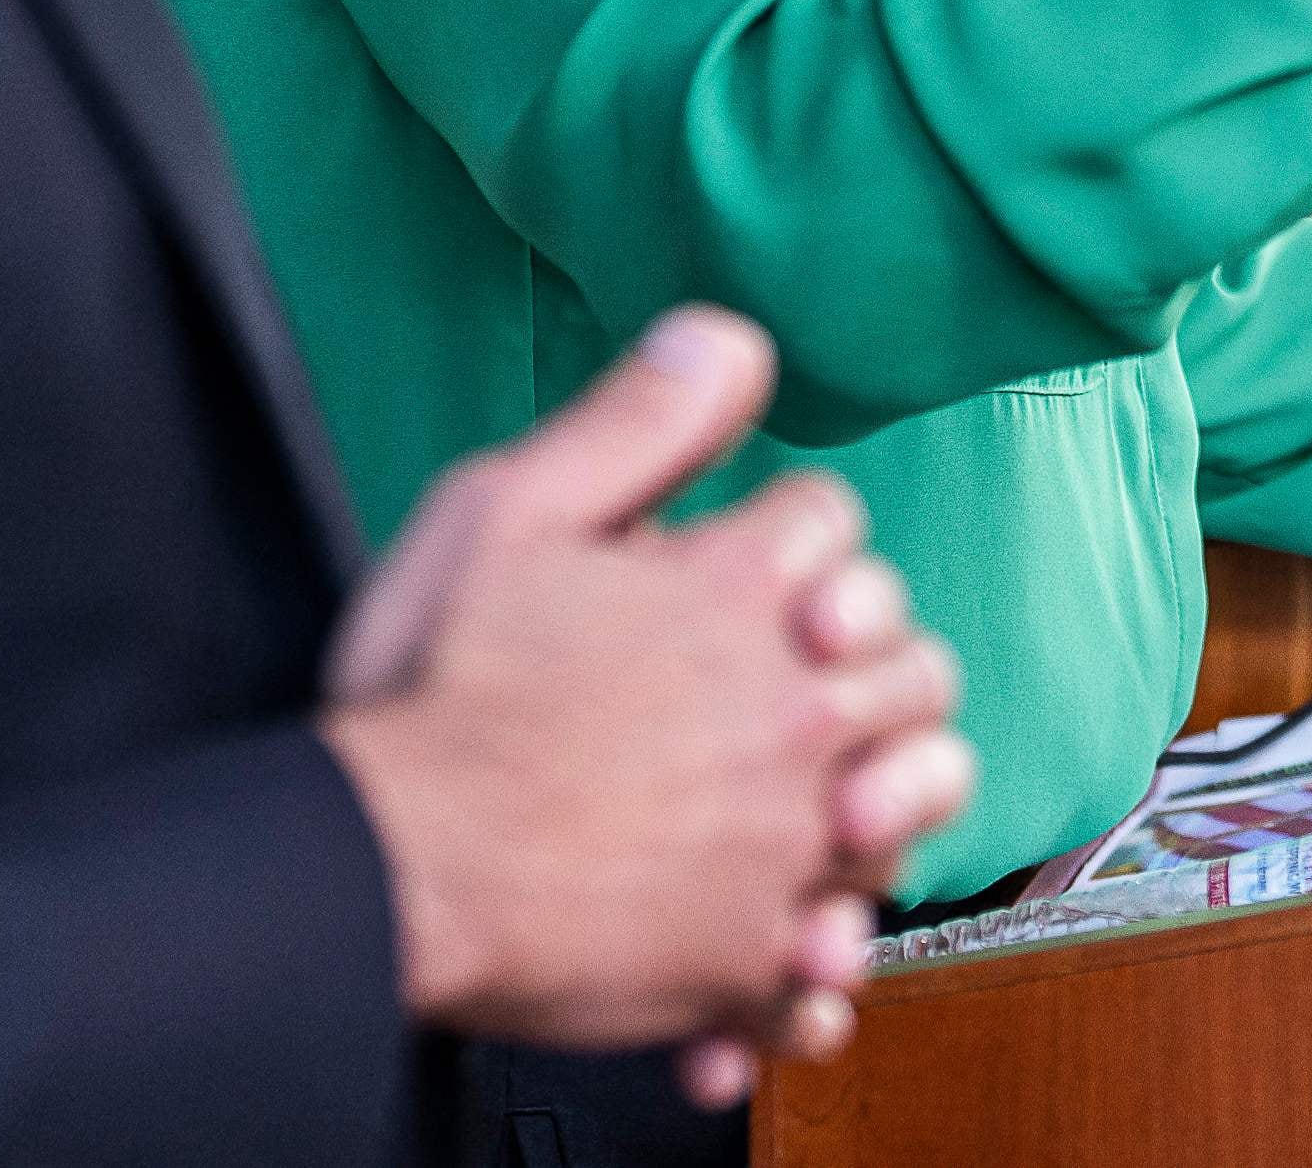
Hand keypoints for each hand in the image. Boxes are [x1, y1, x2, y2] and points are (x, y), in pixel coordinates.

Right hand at [323, 307, 973, 1105]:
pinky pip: (831, 971)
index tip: (750, 575)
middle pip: (918, 665)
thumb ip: (638, 419)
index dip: (793, 540)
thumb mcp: (513, 507)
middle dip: (872, 662)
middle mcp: (792, 714)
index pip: (836, 527)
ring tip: (825, 803)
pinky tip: (775, 955)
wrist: (393, 861)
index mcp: (743, 595)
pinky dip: (816, 969)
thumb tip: (727, 340)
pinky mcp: (750, 958)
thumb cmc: (440, 690)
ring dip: (886, 797)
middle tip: (805, 683)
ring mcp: (784, 845)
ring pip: (918, 804)